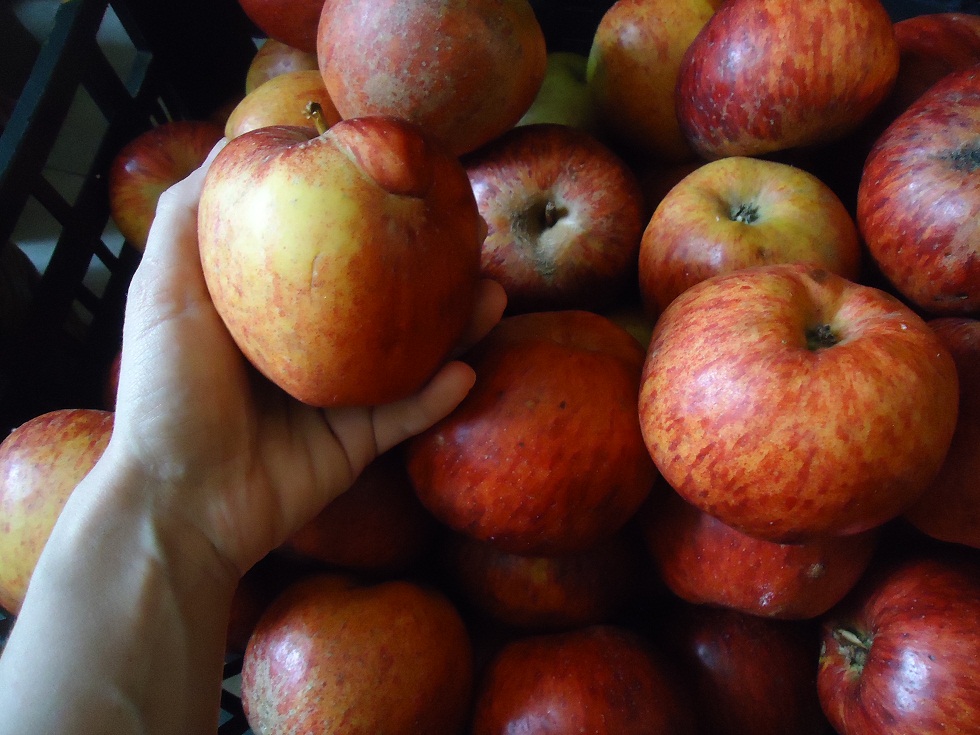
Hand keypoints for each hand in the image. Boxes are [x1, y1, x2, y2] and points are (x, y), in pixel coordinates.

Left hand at [110, 139, 505, 575]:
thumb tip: (229, 143)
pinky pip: (406, 416)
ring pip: (408, 355)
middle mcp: (309, 348)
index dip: (368, 215)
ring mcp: (337, 398)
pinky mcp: (356, 446)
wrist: (177, 502)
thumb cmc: (165, 393)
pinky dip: (437, 395)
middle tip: (471, 238)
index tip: (407, 181)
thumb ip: (187, 218)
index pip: (328, 252)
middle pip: (381, 300)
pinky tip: (468, 369)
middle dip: (431, 270)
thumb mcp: (162, 291)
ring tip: (492, 294)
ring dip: (455, 328)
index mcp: (268, 309)